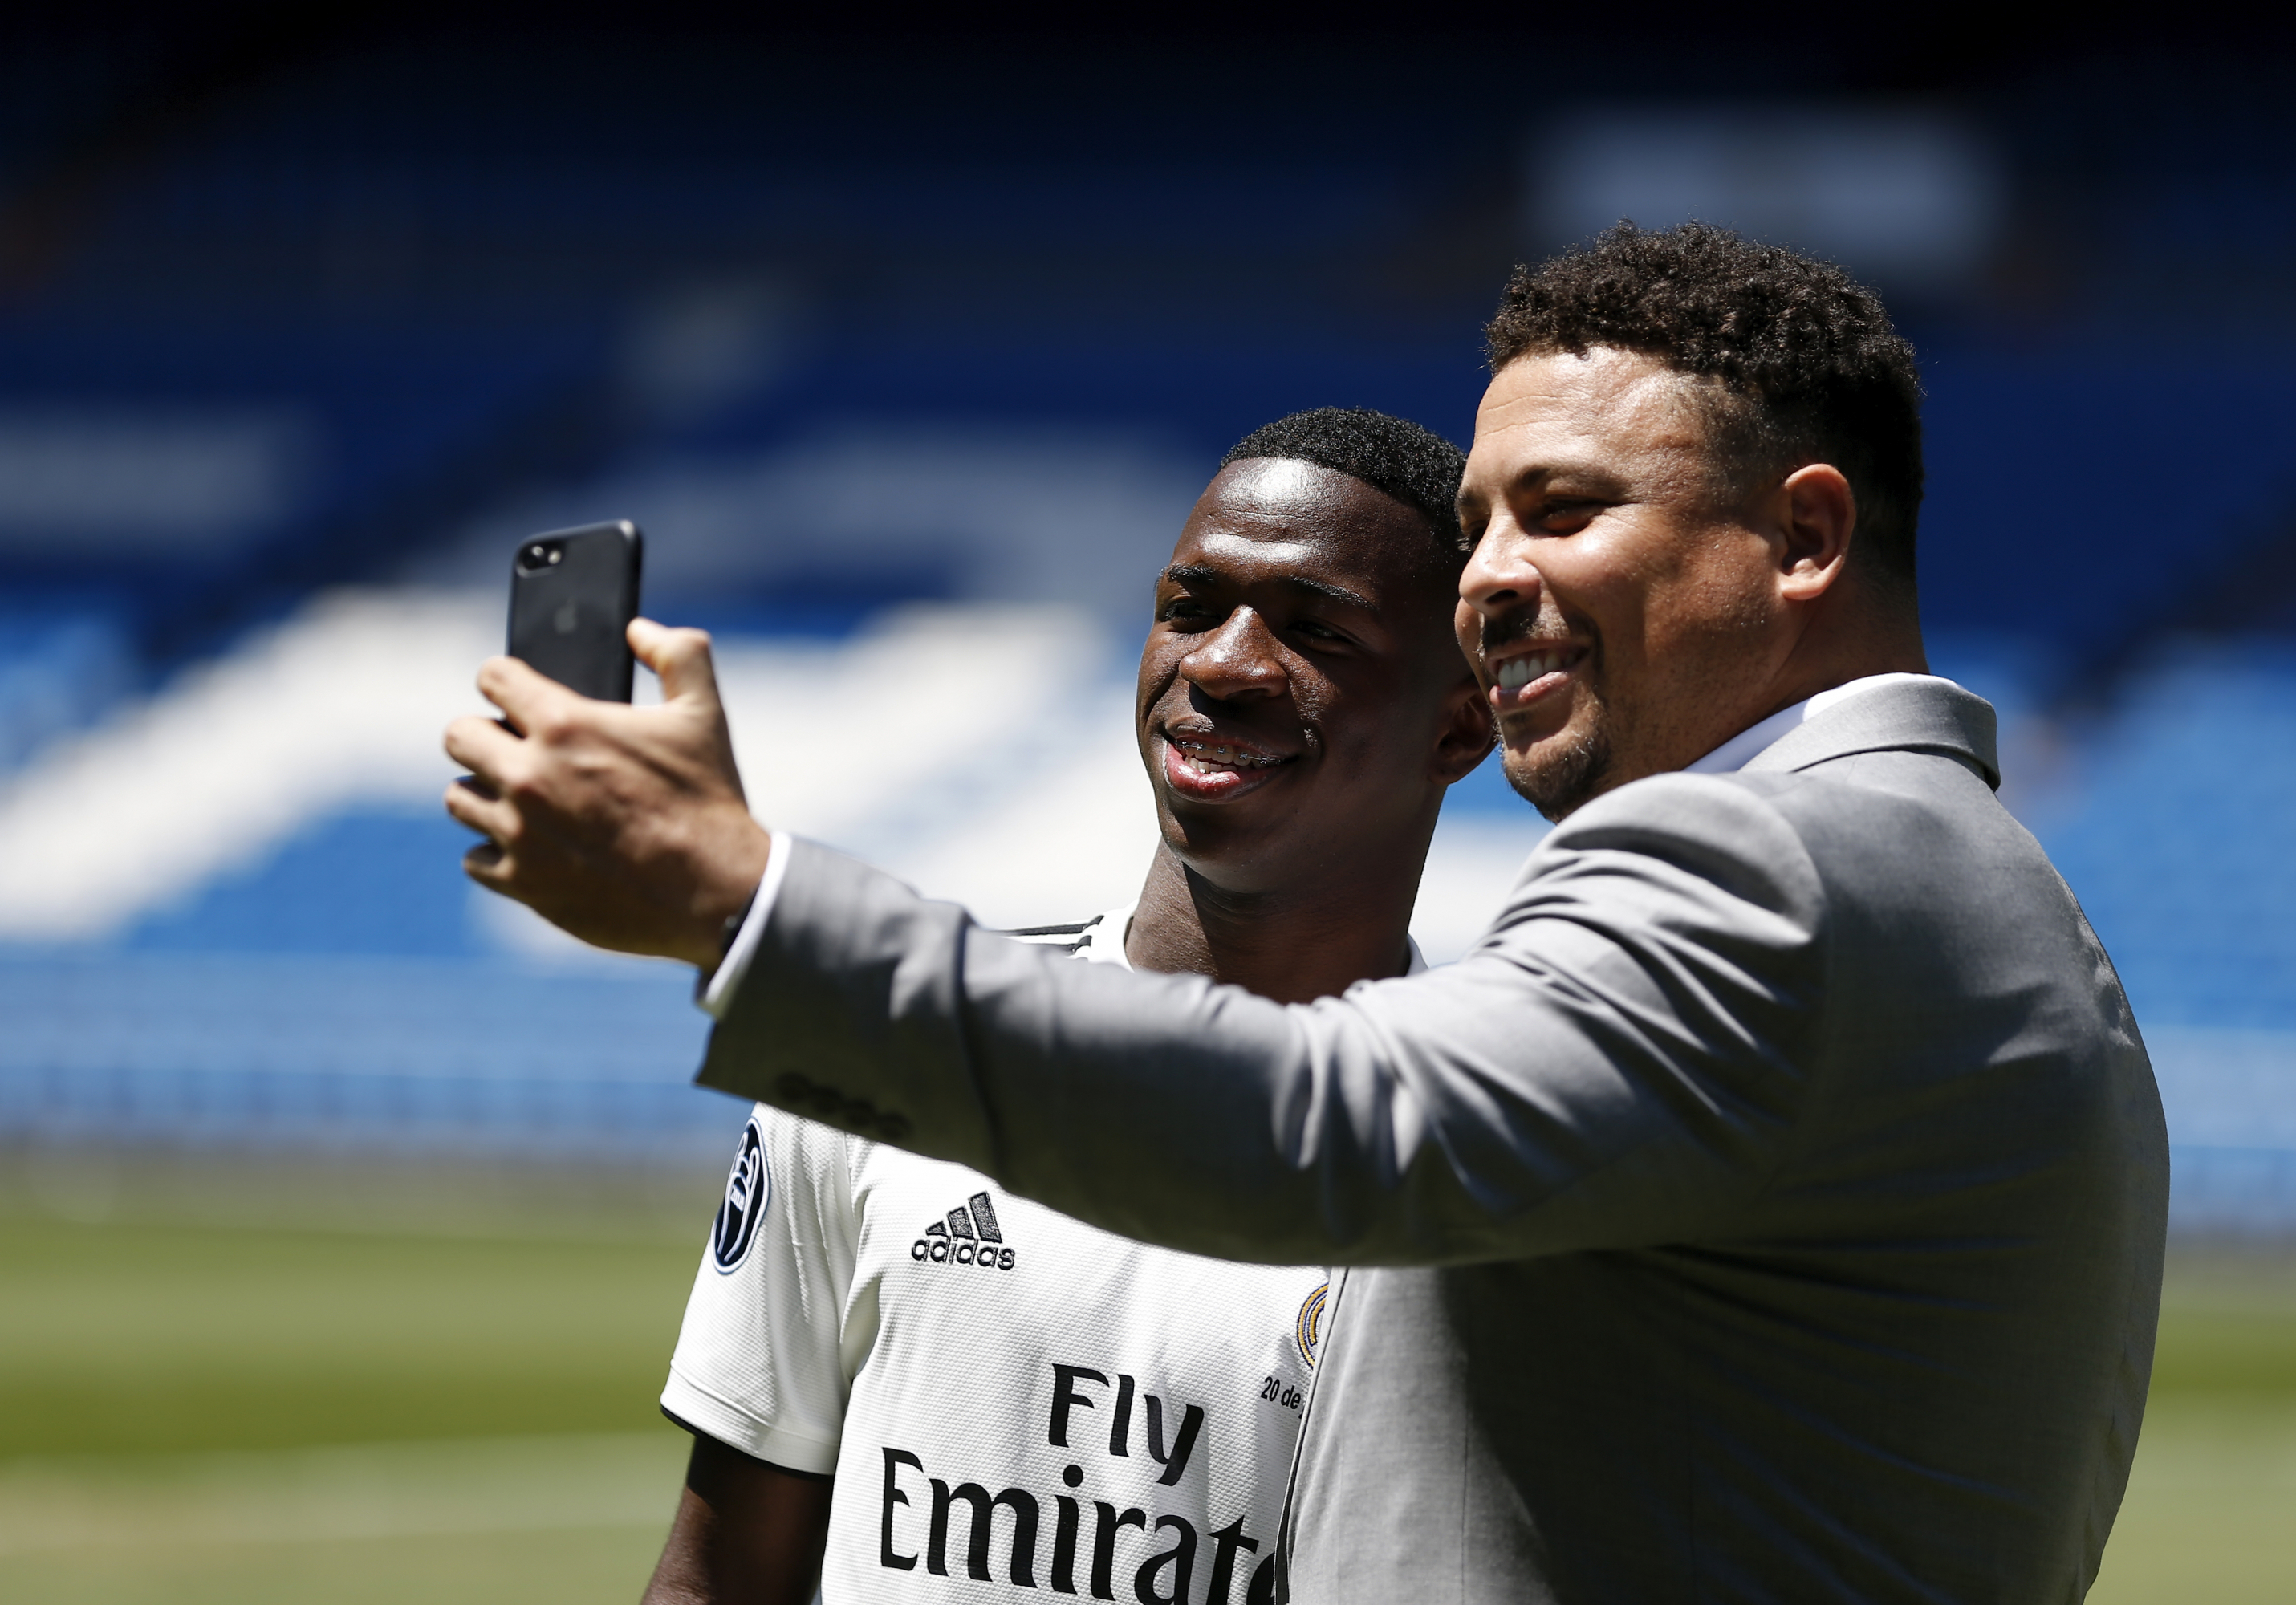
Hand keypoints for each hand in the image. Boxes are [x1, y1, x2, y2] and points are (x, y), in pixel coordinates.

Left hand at [444, 619, 772, 968]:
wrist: (716, 893)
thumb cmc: (709, 801)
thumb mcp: (705, 714)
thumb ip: (677, 653)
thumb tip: (640, 629)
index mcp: (566, 725)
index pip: (492, 678)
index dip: (506, 680)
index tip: (516, 694)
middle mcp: (529, 776)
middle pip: (457, 736)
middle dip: (486, 735)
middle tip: (518, 749)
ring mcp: (520, 833)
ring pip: (459, 797)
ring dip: (487, 793)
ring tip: (522, 800)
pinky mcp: (522, 882)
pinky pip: (475, 858)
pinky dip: (499, 852)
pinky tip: (533, 848)